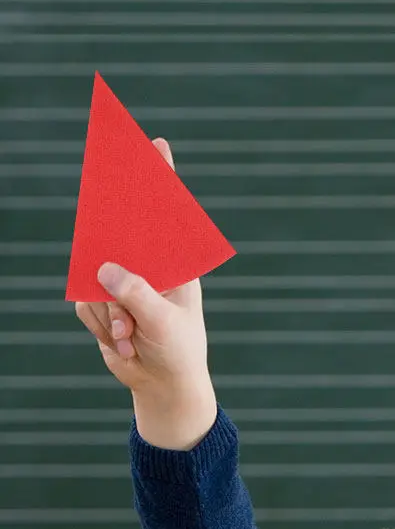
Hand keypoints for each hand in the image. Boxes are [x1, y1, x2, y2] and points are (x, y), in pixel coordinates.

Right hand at [71, 137, 215, 449]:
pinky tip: (122, 341)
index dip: (159, 179)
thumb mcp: (163, 324)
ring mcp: (121, 282)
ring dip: (109, 312)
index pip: (166, 215)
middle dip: (108, 258)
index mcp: (175, 264)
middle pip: (116, 238)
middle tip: (117, 265)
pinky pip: (84, 302)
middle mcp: (146, 267)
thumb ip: (138, 296)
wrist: (161, 385)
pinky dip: (100, 324)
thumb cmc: (178, 351)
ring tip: (132, 333)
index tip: (157, 144)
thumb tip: (106, 270)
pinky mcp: (100, 301)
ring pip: (93, 279)